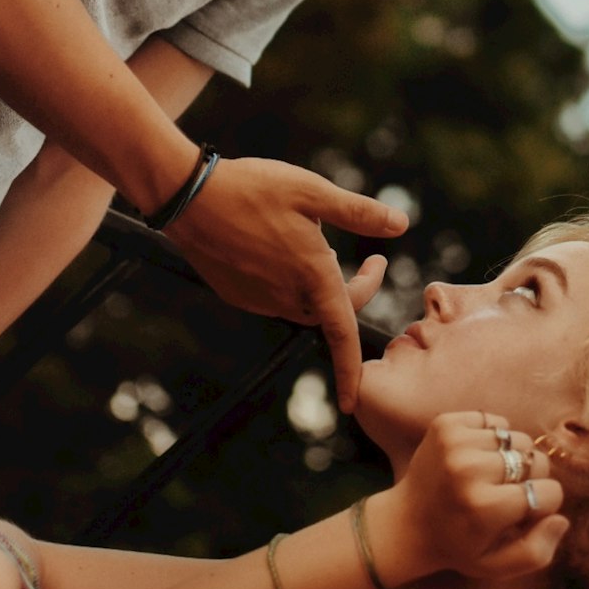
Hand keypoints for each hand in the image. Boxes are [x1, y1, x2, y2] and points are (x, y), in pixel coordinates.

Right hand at [165, 158, 406, 411]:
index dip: (351, 370)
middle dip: (355, 294)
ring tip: (321, 246)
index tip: (353, 400)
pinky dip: (291, 283)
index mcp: (311, 273)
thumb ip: (358, 212)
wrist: (188, 196)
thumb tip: (401, 224)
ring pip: (302, 305)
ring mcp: (257, 297)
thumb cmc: (251, 188)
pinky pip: (274, 297)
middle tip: (372, 262)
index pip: (342, 333)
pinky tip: (283, 248)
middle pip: (329, 313)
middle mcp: (284, 294)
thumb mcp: (311, 190)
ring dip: (321, 288)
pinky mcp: (236, 292)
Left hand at [375, 412, 568, 584]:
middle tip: (509, 493)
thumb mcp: (497, 565)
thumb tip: (561, 519)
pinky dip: (494, 438)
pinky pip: (494, 420)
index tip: (524, 512)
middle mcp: (470, 470)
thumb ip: (537, 551)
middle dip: (531, 479)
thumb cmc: (457, 546)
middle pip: (536, 460)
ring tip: (493, 476)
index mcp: (485, 508)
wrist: (405, 522)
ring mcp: (455, 442)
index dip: (543, 505)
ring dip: (513, 457)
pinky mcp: (445, 423)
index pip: (550, 492)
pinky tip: (479, 457)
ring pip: (517, 438)